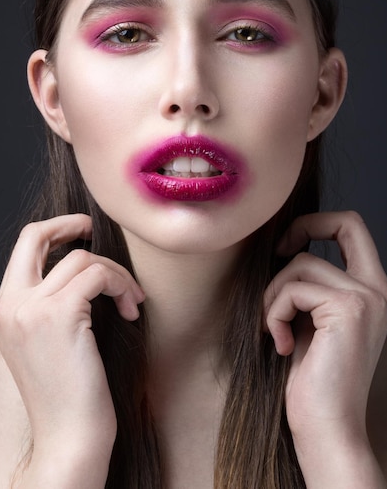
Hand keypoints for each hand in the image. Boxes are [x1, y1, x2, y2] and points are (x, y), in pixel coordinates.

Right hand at [0, 214, 144, 485]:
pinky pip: (98, 275)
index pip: (24, 249)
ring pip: (82, 258)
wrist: (69, 437)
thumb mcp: (47, 341)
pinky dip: (121, 285)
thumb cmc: (68, 392)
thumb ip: (51, 303)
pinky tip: (130, 310)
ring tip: (129, 300)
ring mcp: (30, 309)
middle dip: (71, 223)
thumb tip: (85, 264)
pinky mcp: (59, 315)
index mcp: (4, 310)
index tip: (83, 233)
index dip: (55, 231)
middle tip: (97, 231)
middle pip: (35, 235)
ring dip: (115, 273)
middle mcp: (9, 305)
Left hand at [263, 211, 386, 485]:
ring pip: (300, 264)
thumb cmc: (312, 379)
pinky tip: (278, 342)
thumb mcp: (311, 320)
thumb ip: (309, 286)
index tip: (286, 246)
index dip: (317, 223)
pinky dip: (274, 312)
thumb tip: (281, 251)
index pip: (353, 229)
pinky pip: (292, 288)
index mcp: (372, 291)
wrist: (326, 428)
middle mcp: (378, 289)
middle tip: (276, 252)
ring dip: (273, 296)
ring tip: (273, 329)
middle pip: (344, 222)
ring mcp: (367, 297)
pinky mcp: (349, 309)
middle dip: (303, 226)